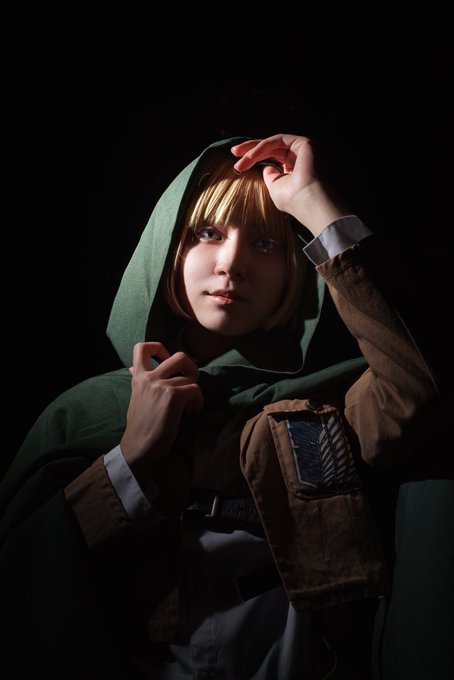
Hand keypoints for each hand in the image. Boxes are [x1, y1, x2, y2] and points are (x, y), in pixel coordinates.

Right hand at [120, 342, 203, 483]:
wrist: (138, 448)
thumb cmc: (140, 426)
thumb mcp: (135, 397)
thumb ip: (138, 380)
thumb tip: (132, 367)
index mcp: (138, 377)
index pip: (142, 346)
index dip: (159, 348)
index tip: (166, 362)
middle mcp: (149, 377)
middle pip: (179, 356)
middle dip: (191, 368)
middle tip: (189, 384)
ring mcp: (161, 385)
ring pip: (191, 376)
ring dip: (195, 392)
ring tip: (189, 406)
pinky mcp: (173, 396)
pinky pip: (195, 389)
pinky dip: (197, 402)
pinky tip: (190, 414)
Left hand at [231, 134, 348, 236]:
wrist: (310, 201)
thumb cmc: (293, 200)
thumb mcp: (275, 188)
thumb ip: (269, 176)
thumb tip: (264, 167)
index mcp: (293, 168)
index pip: (271, 158)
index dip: (253, 159)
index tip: (237, 166)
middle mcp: (298, 157)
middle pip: (270, 148)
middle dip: (249, 150)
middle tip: (233, 153)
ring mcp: (302, 149)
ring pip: (272, 143)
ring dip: (252, 150)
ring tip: (239, 160)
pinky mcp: (303, 142)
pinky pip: (277, 140)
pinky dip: (262, 147)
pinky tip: (250, 157)